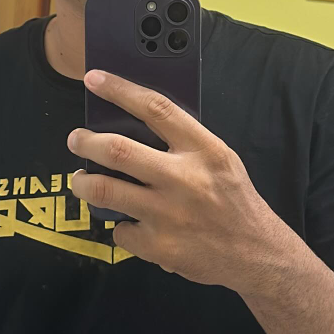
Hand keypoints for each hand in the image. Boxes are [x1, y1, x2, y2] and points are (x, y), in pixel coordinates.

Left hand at [67, 69, 282, 292]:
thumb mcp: (220, 159)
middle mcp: (184, 178)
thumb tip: (135, 123)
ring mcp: (169, 214)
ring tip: (80, 180)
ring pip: (105, 189)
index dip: (120, 90)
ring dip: (83, 183)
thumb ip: (185, 142)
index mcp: (203, 150)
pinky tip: (127, 222)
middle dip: (86, 142)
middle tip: (76, 140)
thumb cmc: (234, 200)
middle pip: (118, 150)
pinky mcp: (158, 245)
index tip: (94, 79)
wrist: (257, 255)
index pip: (155, 108)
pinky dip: (118, 224)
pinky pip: (120, 229)